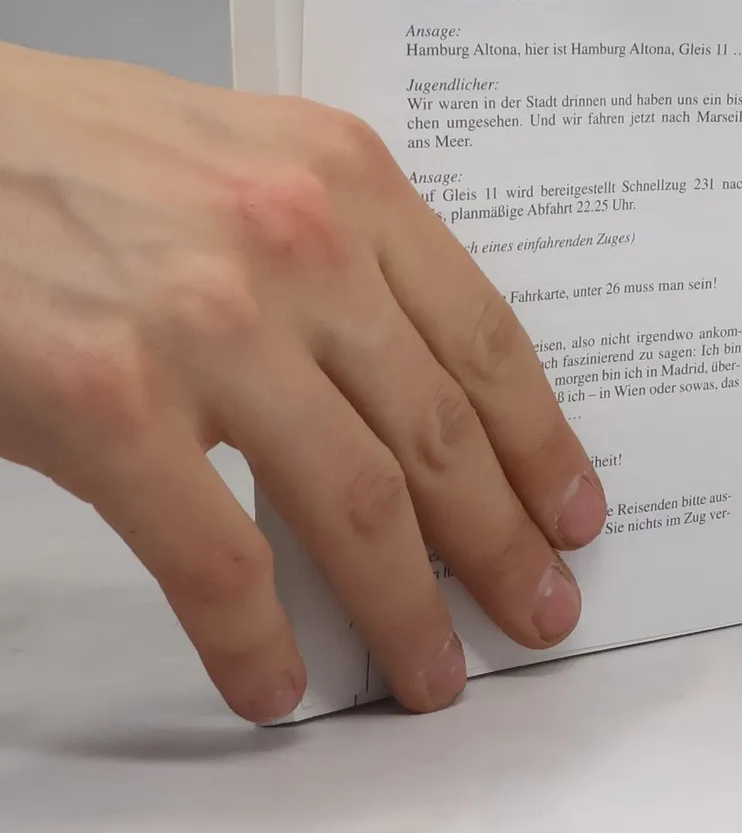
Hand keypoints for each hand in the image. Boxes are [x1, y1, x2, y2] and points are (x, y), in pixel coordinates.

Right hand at [0, 42, 605, 720]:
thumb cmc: (75, 149)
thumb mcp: (247, 160)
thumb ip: (340, 249)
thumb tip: (410, 380)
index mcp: (348, 181)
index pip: (483, 337)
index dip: (540, 440)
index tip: (574, 510)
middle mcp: (301, 247)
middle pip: (439, 428)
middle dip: (502, 540)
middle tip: (542, 609)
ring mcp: (211, 328)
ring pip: (356, 502)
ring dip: (405, 608)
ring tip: (435, 672)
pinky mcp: (110, 405)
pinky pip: (215, 557)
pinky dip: (253, 639)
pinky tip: (277, 684)